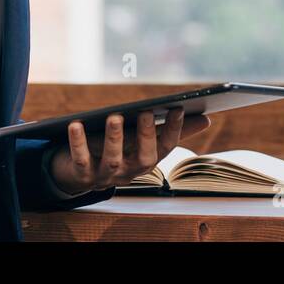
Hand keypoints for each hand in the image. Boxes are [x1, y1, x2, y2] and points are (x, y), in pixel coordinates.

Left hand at [47, 107, 210, 194]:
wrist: (77, 173)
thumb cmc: (117, 150)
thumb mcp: (142, 141)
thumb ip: (171, 131)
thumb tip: (206, 119)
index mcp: (145, 161)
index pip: (165, 148)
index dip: (173, 130)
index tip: (178, 107)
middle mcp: (128, 172)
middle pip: (143, 159)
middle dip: (147, 136)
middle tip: (148, 111)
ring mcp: (105, 175)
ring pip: (113, 160)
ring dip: (115, 138)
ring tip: (115, 116)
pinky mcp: (81, 174)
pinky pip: (81, 160)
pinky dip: (78, 143)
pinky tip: (76, 124)